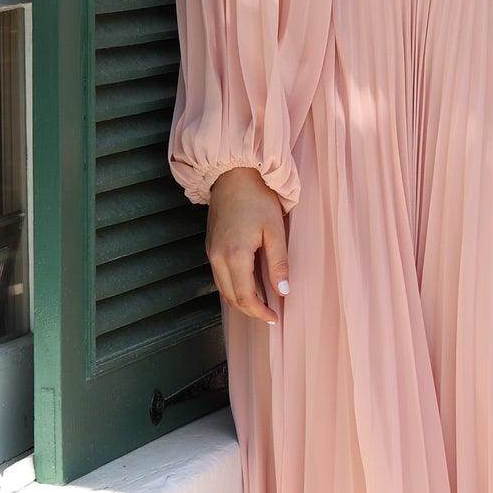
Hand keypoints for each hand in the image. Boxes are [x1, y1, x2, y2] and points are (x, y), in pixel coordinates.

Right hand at [206, 166, 288, 323]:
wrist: (233, 174)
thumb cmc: (257, 197)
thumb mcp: (275, 230)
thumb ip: (278, 263)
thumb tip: (282, 291)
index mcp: (234, 255)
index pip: (244, 297)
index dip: (259, 312)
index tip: (275, 318)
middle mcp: (217, 257)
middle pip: (230, 298)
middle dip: (250, 311)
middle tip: (270, 314)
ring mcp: (210, 252)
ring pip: (222, 289)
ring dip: (240, 300)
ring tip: (261, 303)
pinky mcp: (210, 246)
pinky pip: (219, 276)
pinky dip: (233, 287)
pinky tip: (249, 285)